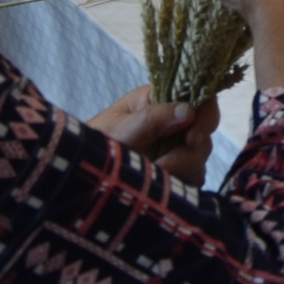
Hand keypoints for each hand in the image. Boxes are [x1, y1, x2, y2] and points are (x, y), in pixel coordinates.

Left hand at [88, 83, 220, 184]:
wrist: (79, 177)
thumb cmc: (94, 145)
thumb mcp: (119, 129)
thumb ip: (152, 118)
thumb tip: (189, 110)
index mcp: (159, 99)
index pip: (199, 96)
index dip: (204, 115)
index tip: (191, 137)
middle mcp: (171, 122)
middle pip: (205, 130)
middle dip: (191, 150)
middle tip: (167, 164)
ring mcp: (174, 149)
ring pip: (201, 157)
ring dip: (184, 169)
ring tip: (156, 175)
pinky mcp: (174, 173)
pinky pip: (192, 179)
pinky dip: (181, 184)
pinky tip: (160, 187)